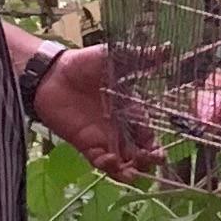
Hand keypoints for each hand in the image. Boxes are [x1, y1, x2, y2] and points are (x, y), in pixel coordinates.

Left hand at [32, 44, 153, 182]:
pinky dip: (109, 168)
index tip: (162, 153)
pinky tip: (112, 163)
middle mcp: (120, 128)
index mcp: (131, 110)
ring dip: (130, 170)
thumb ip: (141, 58)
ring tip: (134, 172)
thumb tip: (168, 48)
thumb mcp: (115, 59)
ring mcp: (104, 138)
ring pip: (123, 162)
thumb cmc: (84, 64)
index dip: (156, 144)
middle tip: (151, 161)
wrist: (52, 74)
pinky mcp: (86, 145)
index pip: (149, 133)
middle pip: (140, 152)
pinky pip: (101, 162)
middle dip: (148, 161)